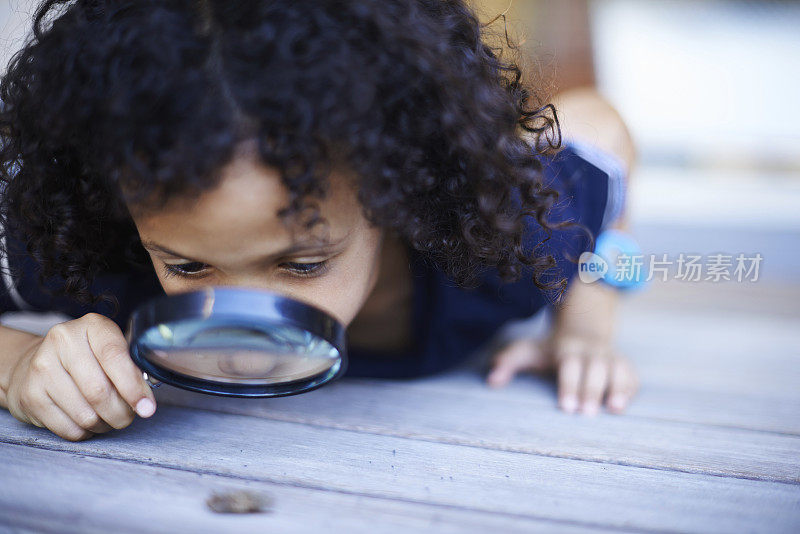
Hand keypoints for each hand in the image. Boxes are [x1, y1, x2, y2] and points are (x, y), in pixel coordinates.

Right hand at [5, 313, 156, 440]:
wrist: (35, 362)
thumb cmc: (87, 358)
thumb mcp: (112, 350)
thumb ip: (133, 368)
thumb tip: (147, 401)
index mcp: (91, 325)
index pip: (115, 357)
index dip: (133, 386)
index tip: (146, 407)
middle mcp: (63, 341)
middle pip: (99, 391)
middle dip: (121, 412)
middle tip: (128, 416)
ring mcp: (42, 368)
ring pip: (85, 415)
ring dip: (104, 424)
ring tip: (107, 417)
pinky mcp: (30, 395)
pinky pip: (68, 428)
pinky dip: (85, 432)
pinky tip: (86, 420)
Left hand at [486, 334, 638, 414]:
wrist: (580, 326)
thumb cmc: (549, 348)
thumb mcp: (527, 350)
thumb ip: (508, 363)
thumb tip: (491, 380)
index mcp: (567, 348)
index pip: (570, 365)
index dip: (569, 385)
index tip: (566, 408)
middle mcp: (591, 351)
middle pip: (595, 368)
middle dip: (592, 390)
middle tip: (587, 415)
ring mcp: (609, 356)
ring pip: (618, 368)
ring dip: (618, 387)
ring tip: (615, 410)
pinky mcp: (621, 364)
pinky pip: (631, 373)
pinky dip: (630, 387)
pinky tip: (625, 404)